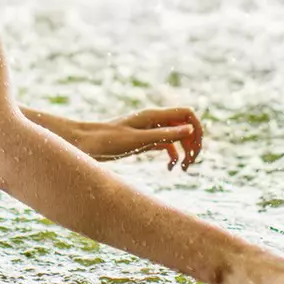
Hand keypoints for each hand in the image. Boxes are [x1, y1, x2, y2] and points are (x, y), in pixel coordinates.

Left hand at [76, 107, 204, 168]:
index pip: (187, 113)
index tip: (196, 149)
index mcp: (154, 115)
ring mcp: (150, 130)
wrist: (86, 144)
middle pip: (185, 125)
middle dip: (193, 143)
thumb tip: (190, 130)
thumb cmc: (108, 141)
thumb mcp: (138, 140)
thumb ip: (164, 135)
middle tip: (192, 163)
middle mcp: (154, 120)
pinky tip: (171, 169)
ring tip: (184, 169)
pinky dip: (173, 156)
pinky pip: (167, 146)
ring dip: (185, 151)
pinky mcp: (144, 141)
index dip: (196, 129)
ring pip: (178, 137)